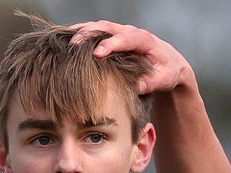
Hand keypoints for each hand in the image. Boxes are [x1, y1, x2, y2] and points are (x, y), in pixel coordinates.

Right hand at [68, 20, 190, 94]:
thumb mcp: (163, 79)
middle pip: (106, 28)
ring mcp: (119, 33)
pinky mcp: (111, 37)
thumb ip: (150, 83)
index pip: (126, 39)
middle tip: (72, 44)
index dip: (111, 44)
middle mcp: (129, 32)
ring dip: (81, 32)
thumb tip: (136, 87)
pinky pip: (94, 32)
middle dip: (89, 34)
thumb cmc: (166, 71)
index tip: (98, 53)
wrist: (167, 62)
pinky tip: (65, 41)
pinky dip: (80, 35)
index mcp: (144, 40)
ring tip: (63, 40)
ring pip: (97, 27)